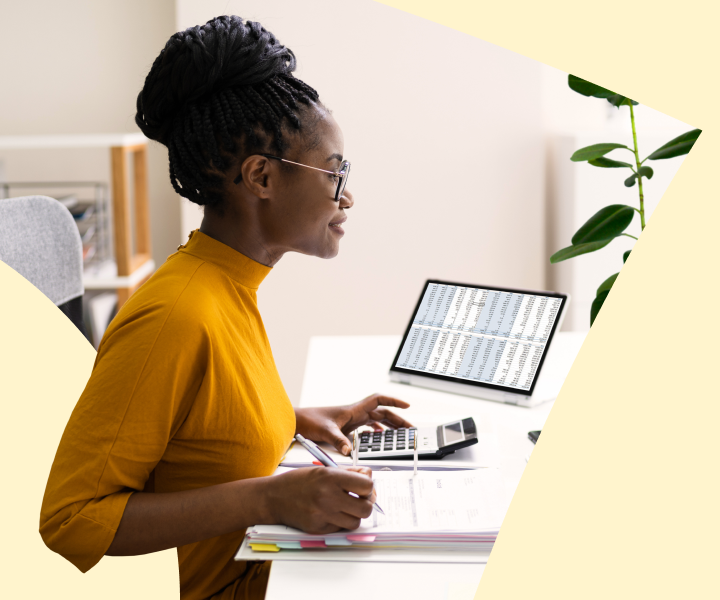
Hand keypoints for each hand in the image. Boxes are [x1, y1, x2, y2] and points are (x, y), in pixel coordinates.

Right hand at [265, 466, 375, 533]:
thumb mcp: (323, 468)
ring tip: (344, 507)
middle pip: (366, 508)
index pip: (366, 485)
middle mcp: (327, 497)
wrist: (274, 497)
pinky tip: (331, 513)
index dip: (368, 486)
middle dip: (365, 503)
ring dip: (354, 515)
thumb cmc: (298, 481)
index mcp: (330, 478)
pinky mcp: (318, 529)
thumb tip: (369, 477)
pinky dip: (340, 522)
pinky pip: (340, 528)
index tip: (363, 487)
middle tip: (359, 499)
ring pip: (355, 522)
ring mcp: (323, 515)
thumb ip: (348, 473)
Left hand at [295, 393, 411, 455]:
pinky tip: (379, 438)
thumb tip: (349, 451)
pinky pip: (367, 427)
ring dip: (389, 426)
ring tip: (400, 434)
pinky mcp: (347, 428)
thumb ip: (338, 441)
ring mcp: (351, 420)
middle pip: (382, 413)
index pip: (378, 400)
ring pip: (376, 420)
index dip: (394, 401)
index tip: (407, 406)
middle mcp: (355, 413)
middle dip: (397, 419)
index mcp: (353, 410)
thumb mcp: (325, 431)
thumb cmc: (309, 421)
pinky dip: (376, 431)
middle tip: (410, 428)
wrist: (297, 422)